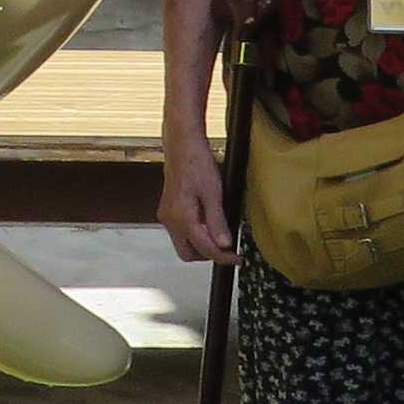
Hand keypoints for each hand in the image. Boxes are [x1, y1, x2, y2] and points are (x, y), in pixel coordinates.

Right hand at [160, 134, 232, 266]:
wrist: (182, 145)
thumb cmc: (197, 162)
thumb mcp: (214, 193)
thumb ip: (217, 222)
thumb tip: (224, 245)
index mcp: (182, 218)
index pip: (205, 249)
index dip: (224, 257)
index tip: (237, 258)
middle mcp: (170, 220)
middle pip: (189, 253)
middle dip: (209, 255)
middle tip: (228, 249)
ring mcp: (167, 215)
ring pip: (184, 243)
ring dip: (201, 244)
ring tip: (219, 232)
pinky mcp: (168, 210)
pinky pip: (181, 231)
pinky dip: (195, 233)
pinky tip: (207, 222)